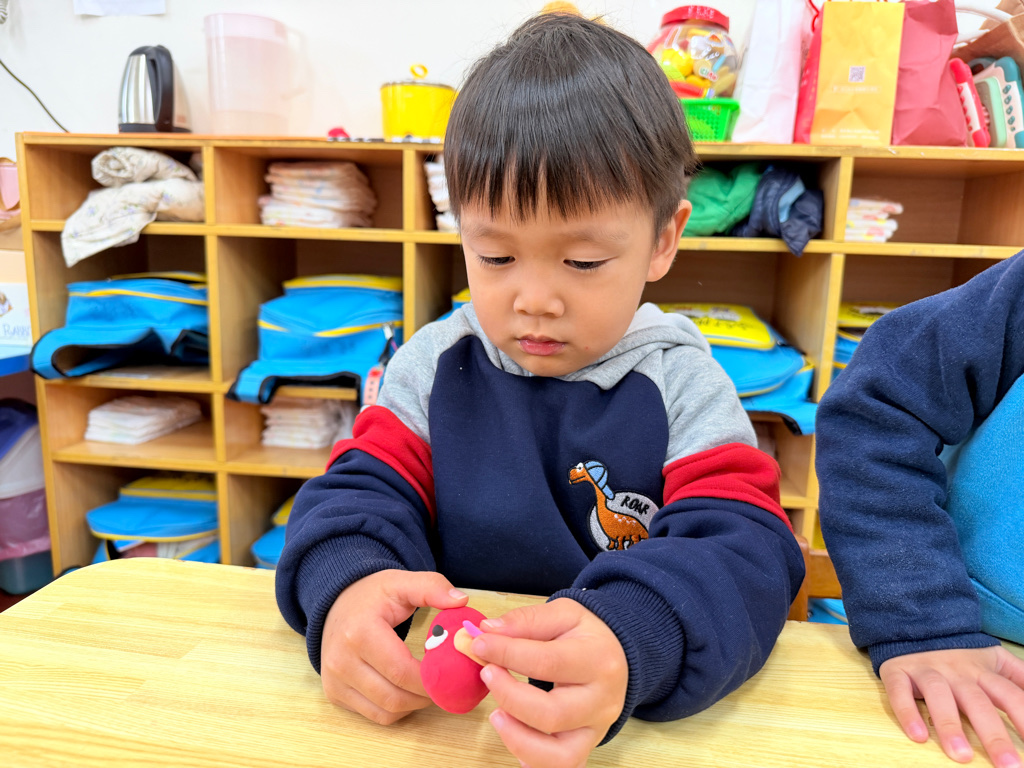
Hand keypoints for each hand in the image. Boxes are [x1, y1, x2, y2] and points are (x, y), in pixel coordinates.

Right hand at [320, 569, 468, 724]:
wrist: (336, 603)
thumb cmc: (372, 595)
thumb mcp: (401, 582)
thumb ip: (432, 587)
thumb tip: (461, 601)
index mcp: (359, 634)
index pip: (401, 671)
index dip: (432, 679)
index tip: (453, 672)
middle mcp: (341, 661)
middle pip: (394, 697)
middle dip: (426, 696)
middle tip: (446, 683)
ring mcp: (335, 681)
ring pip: (385, 712)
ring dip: (413, 705)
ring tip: (428, 686)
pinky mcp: (335, 693)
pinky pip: (374, 714)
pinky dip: (396, 709)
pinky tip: (407, 690)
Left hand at [470, 597, 627, 767]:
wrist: (618, 655)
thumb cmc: (587, 635)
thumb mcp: (563, 613)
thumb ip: (526, 620)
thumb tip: (488, 630)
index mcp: (598, 659)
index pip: (548, 662)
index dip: (507, 654)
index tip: (479, 644)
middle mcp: (602, 700)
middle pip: (553, 714)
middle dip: (510, 697)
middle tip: (487, 675)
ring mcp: (596, 729)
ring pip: (559, 755)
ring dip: (518, 739)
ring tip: (497, 715)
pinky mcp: (586, 746)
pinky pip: (563, 767)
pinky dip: (535, 761)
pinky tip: (516, 738)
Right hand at [879, 646, 1023, 766]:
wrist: (912, 628)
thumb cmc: (959, 658)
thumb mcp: (995, 661)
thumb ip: (1020, 677)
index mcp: (983, 671)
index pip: (1010, 695)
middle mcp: (957, 671)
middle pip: (978, 702)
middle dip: (995, 736)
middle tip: (1010, 767)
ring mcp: (926, 671)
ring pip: (939, 696)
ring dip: (950, 725)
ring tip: (961, 756)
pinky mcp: (898, 672)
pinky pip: (899, 692)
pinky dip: (907, 712)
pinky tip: (917, 736)